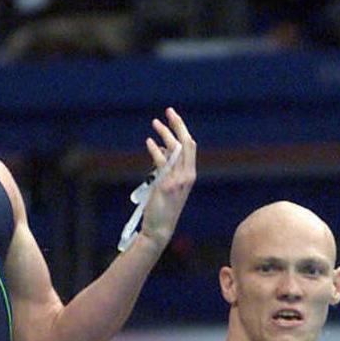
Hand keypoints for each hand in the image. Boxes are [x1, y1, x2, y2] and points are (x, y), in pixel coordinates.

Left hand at [138, 108, 196, 249]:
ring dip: (165, 133)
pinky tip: (149, 142)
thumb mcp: (166, 184)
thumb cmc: (161, 208)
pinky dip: (156, 150)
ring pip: (175, 149)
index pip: (190, 147)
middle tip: (168, 111)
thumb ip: (166, 167)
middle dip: (178, 124)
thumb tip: (162, 148)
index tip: (172, 118)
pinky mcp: (166, 185)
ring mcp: (178, 180)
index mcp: (190, 175)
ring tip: (155, 122)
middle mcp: (187, 176)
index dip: (182, 130)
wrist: (159, 229)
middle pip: (186, 143)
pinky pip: (162, 162)